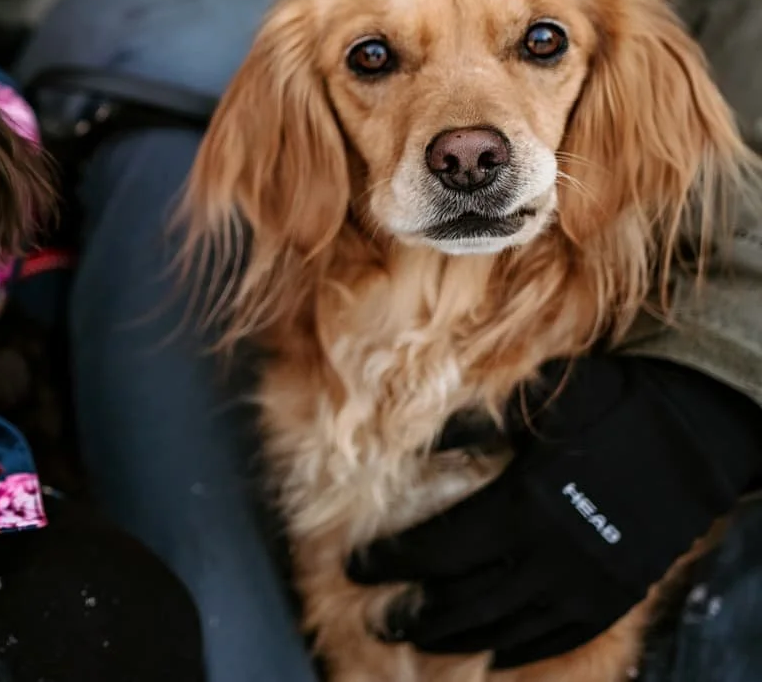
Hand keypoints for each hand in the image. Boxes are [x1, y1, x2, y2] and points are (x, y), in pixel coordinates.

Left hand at [348, 355, 761, 666]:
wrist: (696, 436)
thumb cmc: (612, 407)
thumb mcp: (539, 397)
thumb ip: (475, 421)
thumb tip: (415, 438)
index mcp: (521, 506)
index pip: (436, 548)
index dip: (390, 561)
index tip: (356, 566)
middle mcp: (548, 557)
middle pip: (463, 600)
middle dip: (412, 613)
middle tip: (376, 619)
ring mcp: (583, 584)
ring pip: (505, 628)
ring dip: (455, 637)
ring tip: (419, 639)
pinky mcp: (613, 598)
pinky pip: (559, 638)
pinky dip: (520, 650)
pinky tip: (492, 655)